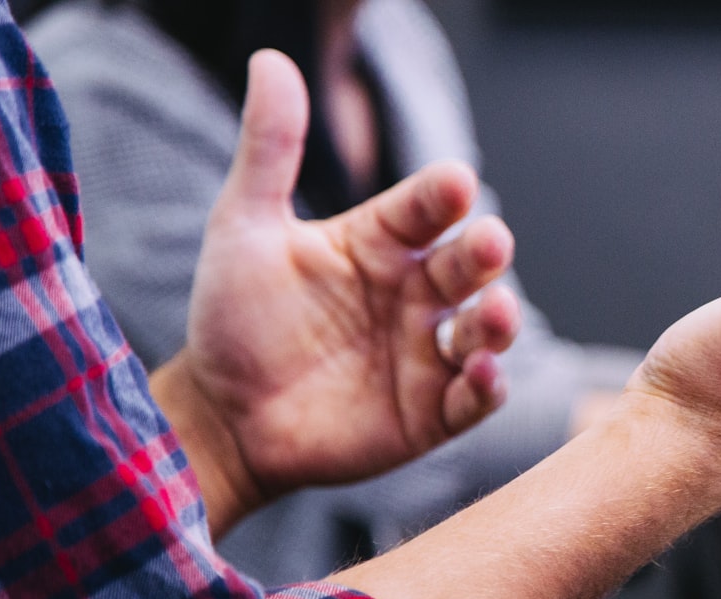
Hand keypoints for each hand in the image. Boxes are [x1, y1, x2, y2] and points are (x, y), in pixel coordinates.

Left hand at [153, 50, 518, 532]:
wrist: (221, 416)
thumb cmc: (234, 319)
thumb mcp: (244, 227)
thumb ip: (269, 150)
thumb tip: (271, 61)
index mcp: (380, 244)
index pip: (424, 209)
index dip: (442, 196)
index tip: (455, 183)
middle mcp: (414, 294)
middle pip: (467, 266)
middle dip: (485, 254)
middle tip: (490, 242)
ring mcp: (427, 354)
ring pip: (485, 330)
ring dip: (499, 321)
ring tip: (495, 313)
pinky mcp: (431, 413)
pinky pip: (474, 398)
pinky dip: (487, 386)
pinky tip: (481, 373)